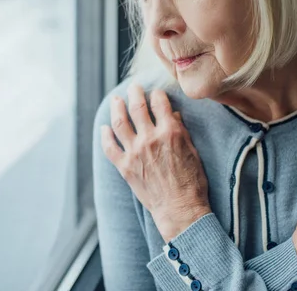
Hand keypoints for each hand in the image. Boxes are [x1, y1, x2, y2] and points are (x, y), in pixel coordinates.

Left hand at [101, 84, 210, 241]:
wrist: (180, 209)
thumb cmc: (192, 181)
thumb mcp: (192, 151)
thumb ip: (180, 130)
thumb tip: (172, 114)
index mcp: (170, 132)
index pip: (159, 103)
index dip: (157, 94)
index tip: (155, 92)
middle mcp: (150, 138)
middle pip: (137, 107)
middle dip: (134, 92)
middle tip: (133, 87)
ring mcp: (135, 152)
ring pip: (119, 122)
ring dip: (116, 107)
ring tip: (116, 99)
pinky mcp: (125, 166)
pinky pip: (110, 147)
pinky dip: (105, 136)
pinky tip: (104, 128)